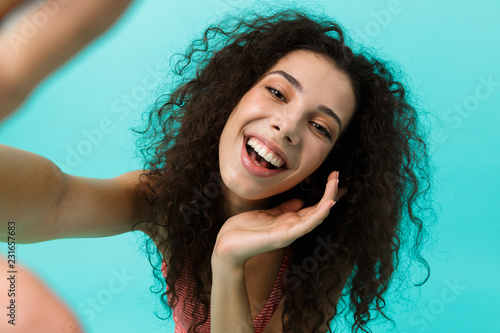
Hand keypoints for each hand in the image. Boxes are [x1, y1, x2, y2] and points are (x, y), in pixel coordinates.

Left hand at [212, 171, 344, 266]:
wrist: (226, 245)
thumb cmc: (243, 230)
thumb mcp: (266, 214)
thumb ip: (283, 209)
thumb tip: (300, 201)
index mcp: (289, 222)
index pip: (314, 207)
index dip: (326, 194)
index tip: (334, 178)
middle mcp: (293, 228)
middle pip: (319, 210)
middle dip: (330, 192)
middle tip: (338, 175)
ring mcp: (290, 233)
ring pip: (317, 215)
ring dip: (329, 198)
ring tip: (336, 183)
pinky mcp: (283, 236)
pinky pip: (306, 224)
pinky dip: (319, 213)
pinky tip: (328, 202)